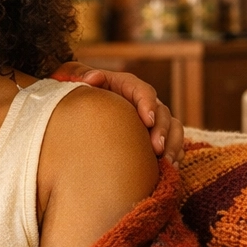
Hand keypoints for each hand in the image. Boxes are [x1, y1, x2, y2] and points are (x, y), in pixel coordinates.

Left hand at [51, 62, 181, 160]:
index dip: (148, 105)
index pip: (144, 92)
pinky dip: (175, 155)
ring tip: (168, 163)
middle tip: (157, 149)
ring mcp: (151, 120)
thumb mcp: (71, 78)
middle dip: (163, 131)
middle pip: (162, 113)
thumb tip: (94, 78)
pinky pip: (173, 144)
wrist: (75, 108)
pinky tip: (170, 170)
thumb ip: (79, 75)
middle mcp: (143, 102)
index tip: (147, 120)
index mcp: (126, 86)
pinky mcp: (153, 136)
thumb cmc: (74, 91)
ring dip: (173, 146)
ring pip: (174, 129)